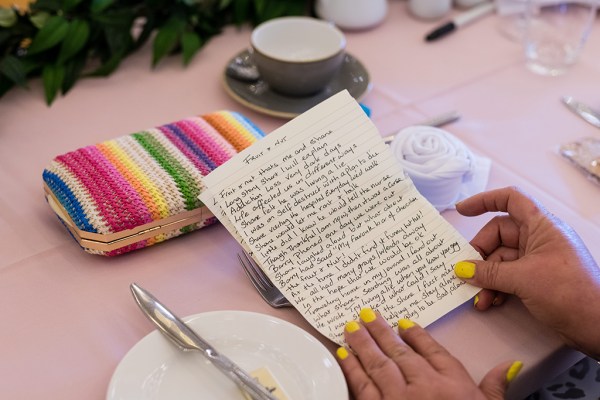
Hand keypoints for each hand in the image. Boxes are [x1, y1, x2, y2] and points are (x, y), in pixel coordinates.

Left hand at [336, 307, 520, 399]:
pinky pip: (363, 387)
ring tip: (351, 327)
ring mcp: (400, 399)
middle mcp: (425, 386)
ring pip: (378, 364)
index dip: (416, 334)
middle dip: (381, 331)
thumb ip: (495, 386)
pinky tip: (344, 355)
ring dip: (363, 344)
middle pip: (400, 352)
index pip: (432, 350)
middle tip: (367, 314)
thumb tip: (509, 365)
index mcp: (453, 383)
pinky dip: (352, 369)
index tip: (404, 322)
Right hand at [455, 186, 599, 358]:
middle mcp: (539, 238)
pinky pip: (508, 276)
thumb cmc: (569, 293)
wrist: (597, 326)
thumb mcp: (523, 279)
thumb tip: (461, 269)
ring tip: (479, 297)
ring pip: (500, 259)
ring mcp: (538, 259)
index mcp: (542, 226)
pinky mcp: (537, 279)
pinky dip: (496, 287)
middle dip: (480, 254)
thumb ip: (489, 272)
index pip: (510, 200)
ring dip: (486, 278)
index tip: (462, 211)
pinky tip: (489, 302)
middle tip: (465, 271)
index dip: (484, 201)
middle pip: (498, 235)